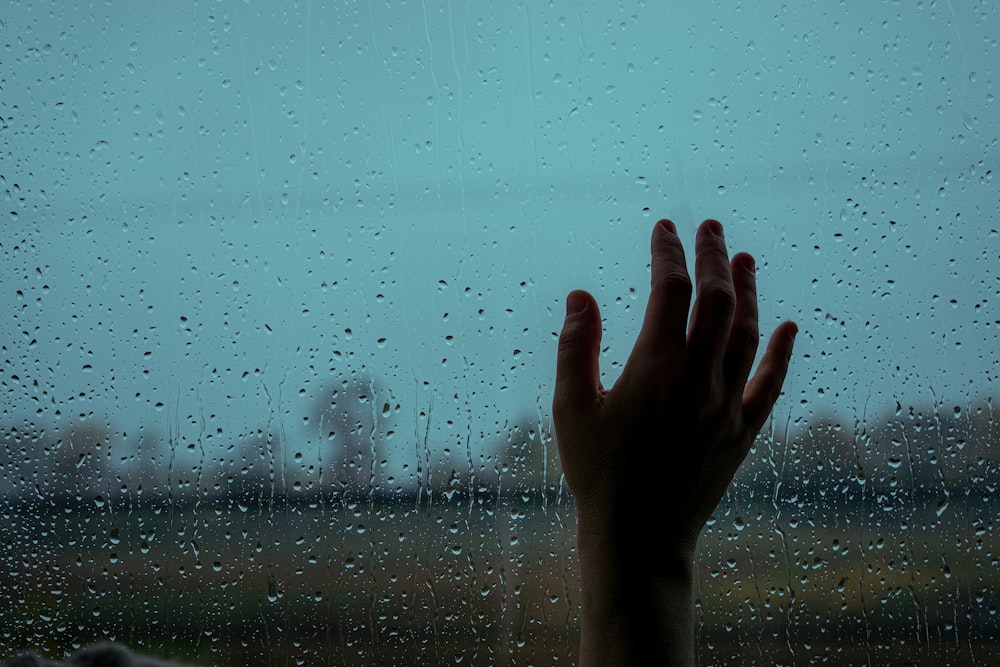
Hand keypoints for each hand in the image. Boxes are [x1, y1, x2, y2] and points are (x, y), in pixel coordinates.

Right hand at [553, 218, 796, 556]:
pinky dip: (782, 352)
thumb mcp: (570, 408)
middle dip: (715, 257)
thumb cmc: (597, 474)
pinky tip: (790, 327)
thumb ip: (575, 346)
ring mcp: (727, 406)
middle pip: (718, 300)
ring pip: (748, 333)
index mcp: (655, 368)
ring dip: (748, 290)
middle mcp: (699, 380)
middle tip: (711, 227)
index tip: (665, 229)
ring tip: (744, 259)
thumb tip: (581, 295)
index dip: (669, 252)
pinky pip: (771, 384)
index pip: (671, 289)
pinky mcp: (743, 433)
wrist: (640, 539)